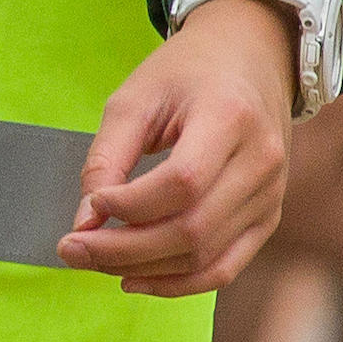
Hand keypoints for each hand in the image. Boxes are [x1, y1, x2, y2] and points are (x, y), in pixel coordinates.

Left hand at [57, 0, 297, 295]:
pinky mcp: (268, 217)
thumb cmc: (186, 72)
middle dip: (124, 249)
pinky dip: (177, 283)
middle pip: (193, 229)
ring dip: (143, 269)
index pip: (183, 183)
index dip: (131, 204)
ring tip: (93, 261)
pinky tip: (134, 278)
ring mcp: (272, 195)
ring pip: (206, 257)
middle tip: (71, 250)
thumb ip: (106, 158)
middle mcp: (262, 162)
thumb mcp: (136, 98)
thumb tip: (84, 223)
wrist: (250, 58)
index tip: (92, 204)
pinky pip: (225, 267)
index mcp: (231, 117)